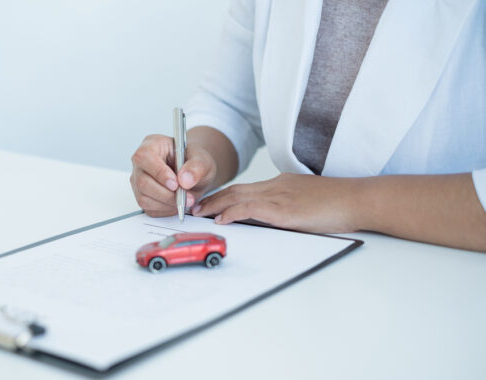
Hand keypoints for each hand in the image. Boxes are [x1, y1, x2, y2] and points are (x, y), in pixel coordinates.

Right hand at [130, 134, 216, 216]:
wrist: (194, 174)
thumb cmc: (194, 162)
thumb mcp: (202, 160)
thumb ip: (196, 167)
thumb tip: (185, 180)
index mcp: (152, 144)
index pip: (145, 157)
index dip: (159, 172)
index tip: (176, 184)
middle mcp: (141, 163)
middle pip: (143, 182)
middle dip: (167, 194)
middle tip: (186, 197)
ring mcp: (138, 180)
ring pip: (144, 198)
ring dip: (167, 203)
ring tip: (185, 200)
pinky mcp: (142, 196)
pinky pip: (149, 208)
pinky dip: (165, 209)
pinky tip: (177, 202)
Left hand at [191, 173, 360, 232]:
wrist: (356, 198)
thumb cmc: (337, 203)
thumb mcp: (306, 200)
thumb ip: (287, 205)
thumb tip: (275, 217)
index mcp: (280, 184)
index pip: (245, 188)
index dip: (224, 195)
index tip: (210, 203)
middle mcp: (275, 186)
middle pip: (236, 190)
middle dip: (212, 199)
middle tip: (195, 207)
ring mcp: (279, 196)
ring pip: (238, 197)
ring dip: (215, 206)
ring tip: (199, 214)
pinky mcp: (284, 209)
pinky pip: (251, 209)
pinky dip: (233, 213)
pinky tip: (222, 219)